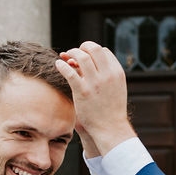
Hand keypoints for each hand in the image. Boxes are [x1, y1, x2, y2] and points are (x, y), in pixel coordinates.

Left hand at [55, 41, 135, 155]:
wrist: (110, 127)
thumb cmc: (110, 109)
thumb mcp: (114, 88)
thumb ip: (104, 74)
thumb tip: (88, 62)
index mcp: (117, 72)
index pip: (104, 51)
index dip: (93, 51)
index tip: (85, 56)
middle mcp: (107, 75)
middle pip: (94, 49)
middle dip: (82, 47)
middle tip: (74, 52)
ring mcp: (95, 83)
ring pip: (81, 57)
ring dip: (71, 53)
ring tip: (65, 56)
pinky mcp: (83, 91)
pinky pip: (70, 72)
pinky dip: (62, 65)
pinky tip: (58, 64)